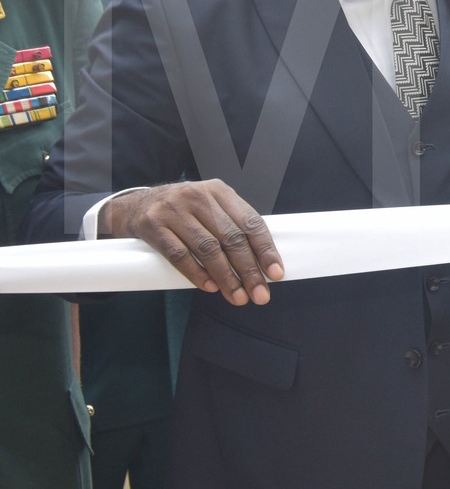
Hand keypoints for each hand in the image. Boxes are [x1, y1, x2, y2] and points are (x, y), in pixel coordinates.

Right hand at [101, 181, 284, 304]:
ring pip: (208, 248)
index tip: (276, 274)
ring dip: (226, 277)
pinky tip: (210, 287)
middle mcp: (198, 197)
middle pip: (231, 238)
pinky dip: (196, 273)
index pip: (250, 222)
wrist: (133, 205)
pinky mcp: (152, 225)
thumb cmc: (182, 211)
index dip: (266, 249)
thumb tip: (261, 263)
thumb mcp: (209, 207)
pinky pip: (179, 254)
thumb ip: (232, 226)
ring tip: (238, 297)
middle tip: (260, 294)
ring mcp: (173, 210)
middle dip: (249, 270)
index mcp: (219, 191)